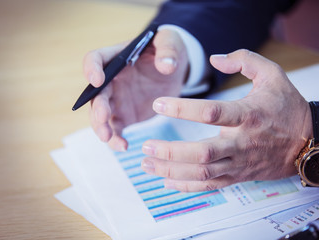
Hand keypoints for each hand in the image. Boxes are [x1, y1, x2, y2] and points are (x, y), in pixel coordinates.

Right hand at [84, 29, 188, 150]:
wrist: (174, 72)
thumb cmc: (168, 51)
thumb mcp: (171, 42)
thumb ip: (168, 51)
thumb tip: (166, 66)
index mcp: (117, 57)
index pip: (95, 59)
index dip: (91, 69)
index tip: (97, 81)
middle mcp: (111, 80)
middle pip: (95, 94)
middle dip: (96, 106)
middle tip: (103, 117)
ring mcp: (116, 100)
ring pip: (100, 116)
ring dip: (101, 126)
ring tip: (108, 138)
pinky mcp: (125, 116)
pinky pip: (116, 129)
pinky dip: (116, 139)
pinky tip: (123, 146)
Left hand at [141, 49, 312, 191]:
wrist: (308, 143)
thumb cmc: (287, 108)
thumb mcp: (273, 75)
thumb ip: (244, 60)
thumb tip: (214, 58)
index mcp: (248, 115)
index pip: (211, 113)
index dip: (182, 109)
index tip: (158, 105)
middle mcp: (241, 143)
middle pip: (202, 153)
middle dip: (170, 152)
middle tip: (146, 145)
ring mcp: (239, 163)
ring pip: (202, 173)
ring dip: (171, 171)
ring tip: (146, 164)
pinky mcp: (238, 176)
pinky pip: (210, 186)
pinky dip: (186, 186)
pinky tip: (166, 181)